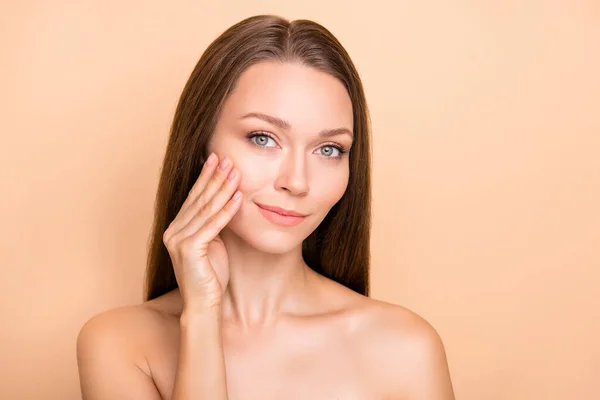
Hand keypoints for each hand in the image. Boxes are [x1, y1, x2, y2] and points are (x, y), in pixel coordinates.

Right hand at [162, 153, 241, 309]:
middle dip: (214, 177)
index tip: (216, 159)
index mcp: (176, 229)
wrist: (203, 304)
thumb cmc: (210, 277)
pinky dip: (227, 210)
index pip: (193, 198)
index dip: (205, 178)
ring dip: (223, 189)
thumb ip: (212, 225)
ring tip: (235, 172)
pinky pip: (213, 225)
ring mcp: (179, 240)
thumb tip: (224, 202)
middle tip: (227, 158)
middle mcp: (173, 232)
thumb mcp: (212, 244)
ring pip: (206, 209)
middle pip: (198, 199)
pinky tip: (238, 197)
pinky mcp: (189, 249)